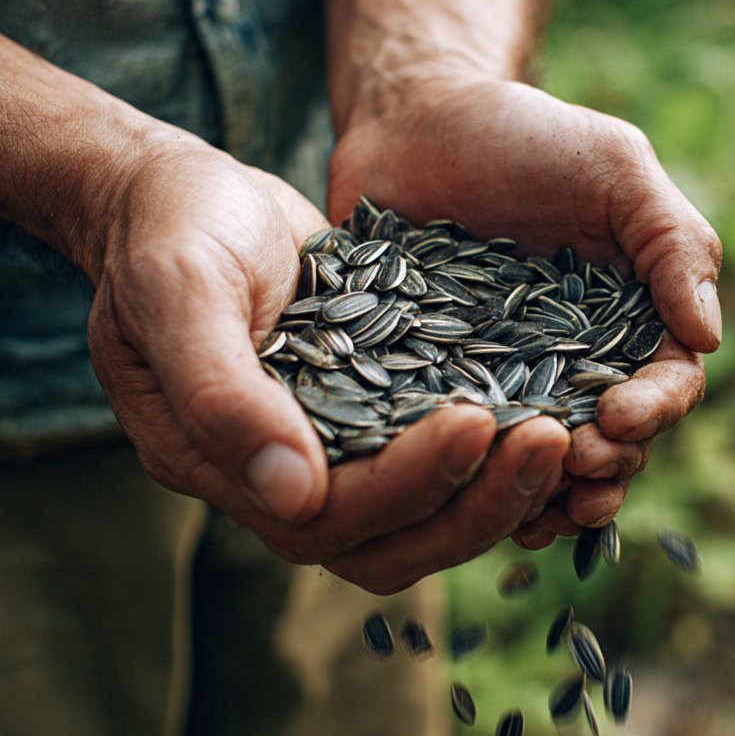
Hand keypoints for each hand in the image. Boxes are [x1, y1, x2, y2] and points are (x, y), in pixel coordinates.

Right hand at [87, 137, 568, 593]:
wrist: (183, 195)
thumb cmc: (168, 232)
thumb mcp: (180, 293)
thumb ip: (220, 393)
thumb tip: (294, 496)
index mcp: (220, 466)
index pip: (331, 515)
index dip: (408, 482)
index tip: (477, 422)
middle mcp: (283, 479)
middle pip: (395, 540)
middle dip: (478, 501)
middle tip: (552, 441)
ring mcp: (335, 452)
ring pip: (430, 513)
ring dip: (501, 486)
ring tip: (565, 430)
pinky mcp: (376, 414)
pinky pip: (443, 458)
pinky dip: (499, 450)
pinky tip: (557, 408)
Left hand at [328, 76, 722, 543]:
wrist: (412, 119)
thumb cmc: (526, 135)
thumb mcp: (615, 169)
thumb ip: (673, 243)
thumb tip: (709, 338)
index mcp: (635, 316)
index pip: (667, 382)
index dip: (654, 411)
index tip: (618, 417)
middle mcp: (582, 360)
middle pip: (615, 439)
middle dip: (604, 464)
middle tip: (573, 462)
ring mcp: (512, 380)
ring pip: (547, 462)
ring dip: (549, 496)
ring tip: (532, 513)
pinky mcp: (444, 388)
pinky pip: (470, 451)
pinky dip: (476, 484)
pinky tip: (466, 503)